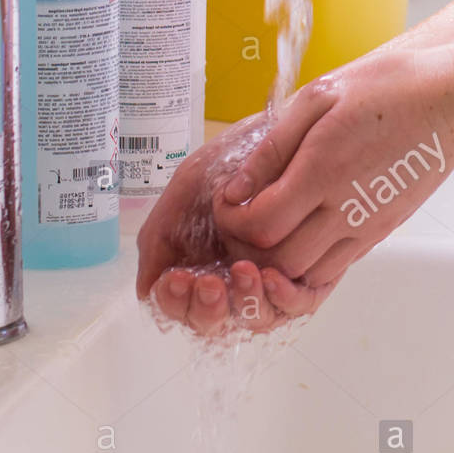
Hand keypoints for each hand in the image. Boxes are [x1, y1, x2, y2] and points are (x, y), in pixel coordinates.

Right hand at [136, 115, 338, 335]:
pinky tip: (270, 276)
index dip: (175, 303)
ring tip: (243, 273)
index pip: (181, 308)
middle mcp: (232, 282)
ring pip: (256, 319)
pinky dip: (282, 299)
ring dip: (244, 304)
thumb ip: (159, 238)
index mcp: (198, 267)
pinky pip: (297, 304)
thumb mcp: (185, 191)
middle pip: (215, 323)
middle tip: (209, 283)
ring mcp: (269, 282)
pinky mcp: (306, 276)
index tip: (176, 279)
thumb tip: (147, 290)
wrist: (279, 129)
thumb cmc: (229, 161)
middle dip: (206, 310)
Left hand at [213, 44, 453, 285]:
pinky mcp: (381, 232)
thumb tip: (235, 190)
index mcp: (323, 170)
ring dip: (277, 261)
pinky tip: (299, 234)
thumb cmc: (386, 88)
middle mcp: (346, 208)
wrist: (451, 101)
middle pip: (279, 259)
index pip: (260, 225)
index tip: (227, 200)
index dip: (231, 220)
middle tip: (240, 218)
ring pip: (307, 273)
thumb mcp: (318, 98)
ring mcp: (367, 226)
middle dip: (247, 246)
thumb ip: (273, 147)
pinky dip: (307, 263)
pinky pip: (335, 268)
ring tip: (268, 228)